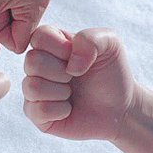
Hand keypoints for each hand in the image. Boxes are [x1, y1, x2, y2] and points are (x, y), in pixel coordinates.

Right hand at [23, 25, 137, 140]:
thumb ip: (90, 38)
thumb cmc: (112, 73)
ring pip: (32, 87)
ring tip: (72, 93)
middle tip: (76, 77)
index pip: (39, 37)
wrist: (120, 107)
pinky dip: (61, 111)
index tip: (78, 57)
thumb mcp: (110, 44)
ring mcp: (34, 91)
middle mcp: (37, 66)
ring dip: (61, 92)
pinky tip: (69, 109)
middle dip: (61, 71)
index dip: (61, 48)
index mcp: (50, 43)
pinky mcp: (37, 115)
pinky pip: (39, 111)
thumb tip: (70, 65)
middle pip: (32, 61)